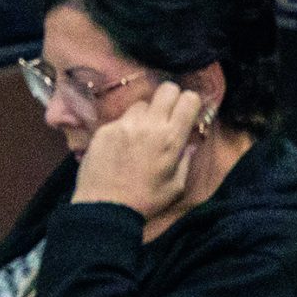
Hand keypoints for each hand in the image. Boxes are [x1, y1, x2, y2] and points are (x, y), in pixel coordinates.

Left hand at [72, 80, 209, 218]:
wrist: (106, 206)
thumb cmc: (146, 200)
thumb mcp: (176, 186)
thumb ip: (185, 161)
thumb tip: (188, 144)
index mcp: (171, 139)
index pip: (188, 100)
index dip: (191, 102)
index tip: (189, 111)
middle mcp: (149, 125)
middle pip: (166, 89)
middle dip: (172, 97)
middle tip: (169, 114)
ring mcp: (125, 124)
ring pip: (142, 104)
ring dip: (147, 114)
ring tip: (143, 132)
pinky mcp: (105, 129)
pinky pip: (122, 119)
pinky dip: (127, 127)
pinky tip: (123, 145)